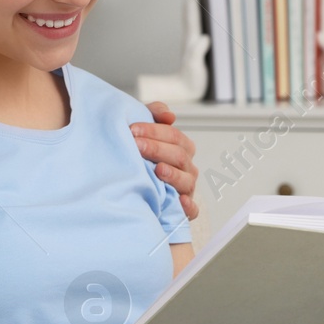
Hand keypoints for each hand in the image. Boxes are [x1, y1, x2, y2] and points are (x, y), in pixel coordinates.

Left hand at [131, 101, 199, 220]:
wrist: (132, 186)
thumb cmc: (140, 155)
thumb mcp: (144, 131)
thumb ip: (155, 114)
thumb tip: (169, 115)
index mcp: (181, 148)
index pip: (173, 136)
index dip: (154, 131)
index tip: (133, 130)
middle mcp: (186, 167)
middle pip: (178, 156)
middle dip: (157, 149)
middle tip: (137, 146)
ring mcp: (186, 188)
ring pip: (186, 180)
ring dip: (172, 174)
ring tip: (158, 170)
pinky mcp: (184, 209)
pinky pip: (192, 209)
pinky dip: (188, 206)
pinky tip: (180, 201)